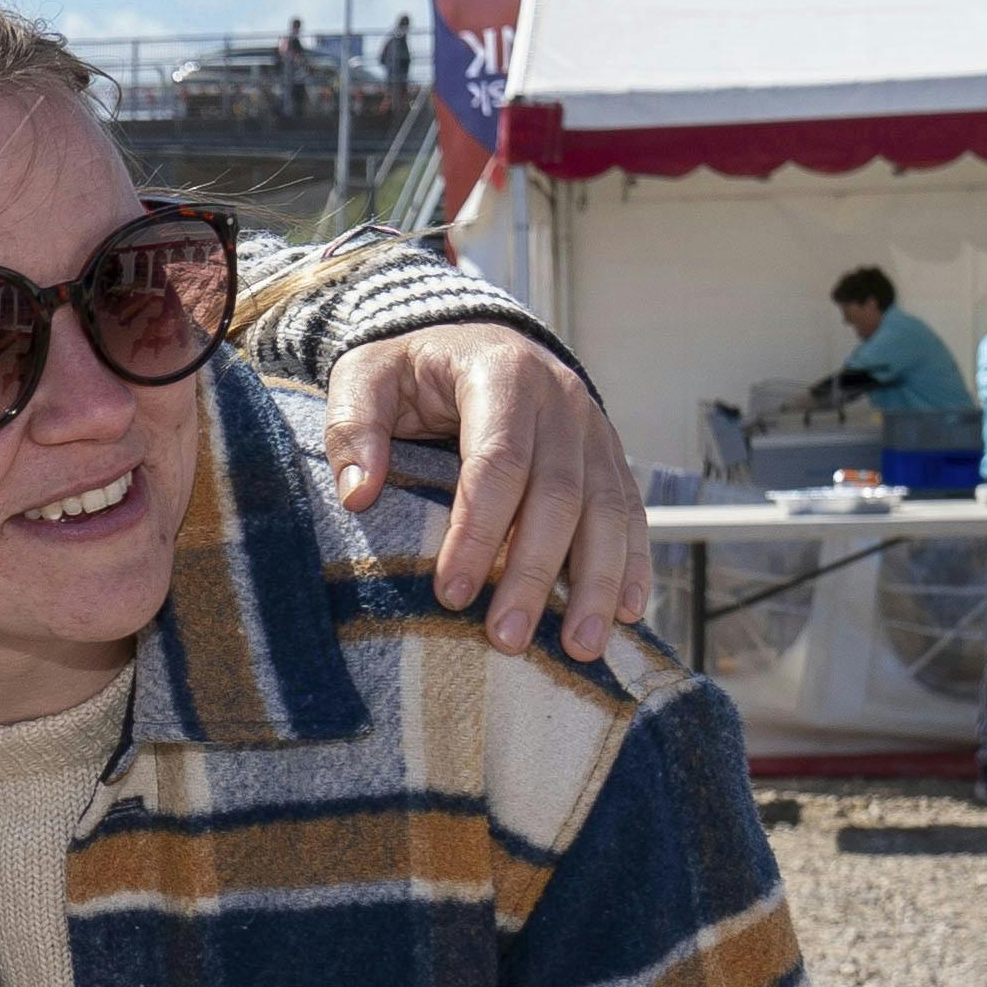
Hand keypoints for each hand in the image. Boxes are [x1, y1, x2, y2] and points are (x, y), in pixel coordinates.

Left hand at [328, 326, 645, 657]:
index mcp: (503, 375)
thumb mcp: (365, 377)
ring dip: (597, 584)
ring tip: (581, 648)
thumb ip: (354, 428)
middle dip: (534, 574)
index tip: (449, 594)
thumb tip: (358, 494)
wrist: (473, 338)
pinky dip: (633, 564)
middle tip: (506, 639)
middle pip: (559, 496)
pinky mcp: (611, 456)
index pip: (497, 462)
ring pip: (607, 511)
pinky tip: (626, 614)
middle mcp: (561, 401)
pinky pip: (631, 512)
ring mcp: (594, 429)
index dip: (477, 532)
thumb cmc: (412, 369)